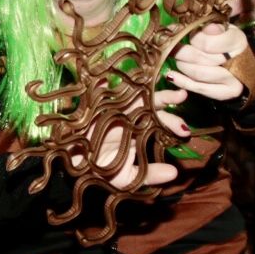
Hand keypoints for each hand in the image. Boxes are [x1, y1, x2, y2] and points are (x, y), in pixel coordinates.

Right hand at [73, 88, 189, 189]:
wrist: (69, 163)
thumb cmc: (97, 170)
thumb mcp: (125, 177)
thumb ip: (149, 175)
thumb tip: (174, 173)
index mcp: (138, 132)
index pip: (159, 123)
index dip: (173, 123)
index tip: (185, 130)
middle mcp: (129, 117)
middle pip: (151, 104)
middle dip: (167, 100)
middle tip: (181, 96)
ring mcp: (113, 107)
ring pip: (135, 93)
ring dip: (149, 86)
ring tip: (162, 81)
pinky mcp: (96, 102)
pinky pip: (104, 88)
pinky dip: (110, 80)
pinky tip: (129, 75)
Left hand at [166, 23, 250, 101]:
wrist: (241, 67)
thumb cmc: (226, 43)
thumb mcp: (221, 30)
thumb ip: (211, 26)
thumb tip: (207, 27)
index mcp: (238, 41)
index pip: (206, 43)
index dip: (194, 39)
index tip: (188, 35)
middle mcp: (238, 62)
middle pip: (200, 58)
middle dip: (182, 52)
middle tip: (173, 48)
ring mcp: (234, 80)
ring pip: (197, 72)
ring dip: (182, 65)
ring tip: (177, 59)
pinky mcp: (226, 93)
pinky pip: (199, 88)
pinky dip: (182, 81)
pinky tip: (171, 75)